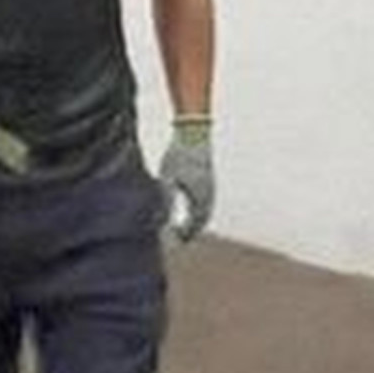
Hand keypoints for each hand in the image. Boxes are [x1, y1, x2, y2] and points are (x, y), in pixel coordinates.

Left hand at [159, 119, 215, 242]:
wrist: (194, 132)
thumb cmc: (179, 153)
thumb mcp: (168, 177)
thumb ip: (166, 199)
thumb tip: (163, 217)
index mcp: (198, 194)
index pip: (193, 223)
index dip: (184, 234)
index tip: (174, 240)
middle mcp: (208, 193)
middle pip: (201, 220)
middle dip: (191, 231)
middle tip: (180, 240)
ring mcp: (211, 187)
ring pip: (206, 212)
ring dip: (196, 222)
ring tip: (185, 230)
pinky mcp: (209, 181)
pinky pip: (206, 202)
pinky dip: (200, 212)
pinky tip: (191, 212)